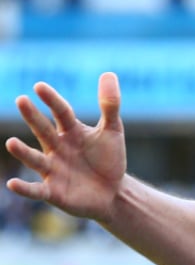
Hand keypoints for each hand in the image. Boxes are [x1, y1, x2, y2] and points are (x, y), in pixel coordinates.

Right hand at [5, 73, 125, 222]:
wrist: (113, 191)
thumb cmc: (109, 159)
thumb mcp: (112, 131)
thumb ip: (110, 105)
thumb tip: (108, 73)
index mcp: (71, 131)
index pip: (61, 113)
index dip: (52, 100)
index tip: (39, 86)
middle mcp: (57, 148)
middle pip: (44, 130)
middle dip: (33, 117)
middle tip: (21, 100)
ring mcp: (53, 169)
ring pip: (35, 159)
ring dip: (23, 152)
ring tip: (11, 143)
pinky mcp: (53, 192)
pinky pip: (36, 190)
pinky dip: (24, 188)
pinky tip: (12, 184)